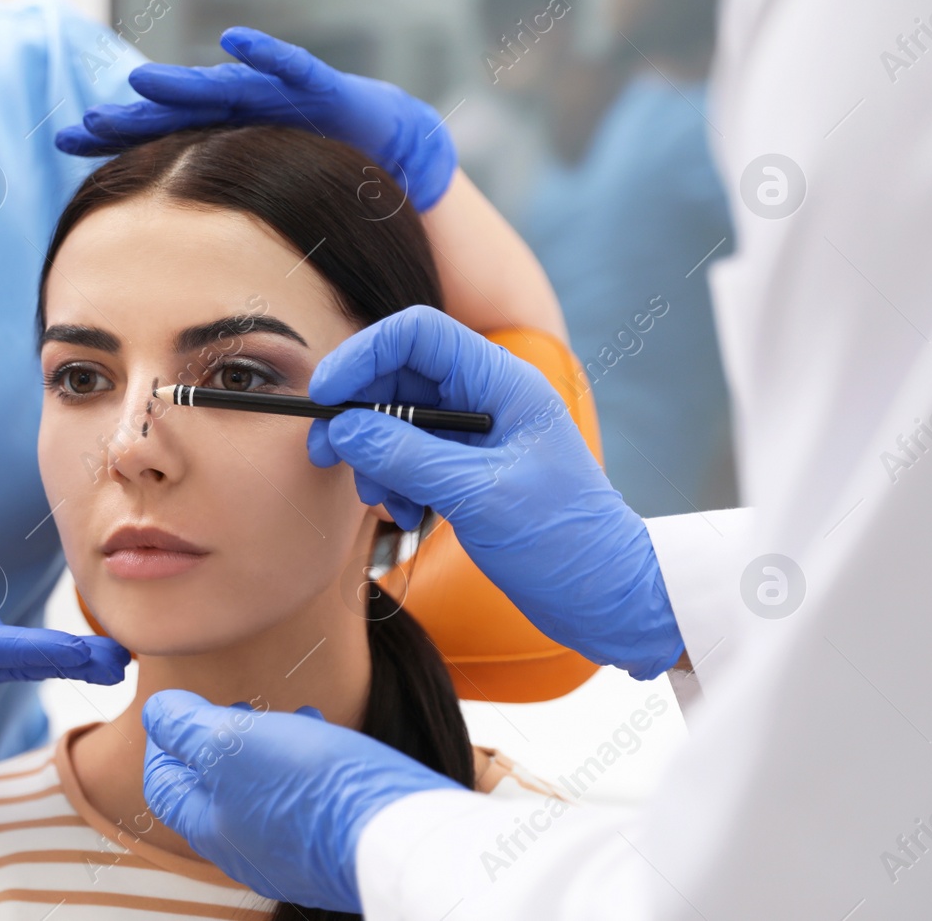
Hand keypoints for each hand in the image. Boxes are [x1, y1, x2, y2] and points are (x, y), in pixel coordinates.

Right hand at [0, 531, 129, 688]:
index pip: (0, 648)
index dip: (49, 651)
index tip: (92, 654)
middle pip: (18, 662)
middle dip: (72, 664)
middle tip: (126, 664)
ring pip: (14, 660)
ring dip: (63, 661)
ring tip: (112, 661)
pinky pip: (2, 650)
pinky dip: (38, 651)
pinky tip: (67, 650)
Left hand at [55, 27, 457, 209]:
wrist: (392, 157)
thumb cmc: (321, 185)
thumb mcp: (262, 213)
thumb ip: (221, 234)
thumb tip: (176, 278)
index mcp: (220, 142)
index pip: (154, 135)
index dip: (111, 136)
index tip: (63, 140)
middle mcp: (240, 112)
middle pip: (173, 109)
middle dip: (131, 114)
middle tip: (86, 121)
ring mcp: (277, 96)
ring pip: (221, 88)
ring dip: (182, 84)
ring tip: (141, 82)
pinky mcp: (321, 87)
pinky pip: (290, 68)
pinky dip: (264, 53)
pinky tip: (235, 40)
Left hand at [141, 689, 459, 913]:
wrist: (396, 835)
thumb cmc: (309, 787)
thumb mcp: (231, 742)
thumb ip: (186, 727)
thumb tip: (158, 713)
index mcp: (212, 830)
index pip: (163, 787)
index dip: (162, 742)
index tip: (178, 709)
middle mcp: (246, 851)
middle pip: (212, 790)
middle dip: (216, 740)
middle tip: (234, 705)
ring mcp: (290, 853)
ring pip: (259, 790)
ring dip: (262, 745)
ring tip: (283, 713)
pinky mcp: (330, 843)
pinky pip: (300, 799)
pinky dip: (300, 761)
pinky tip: (320, 732)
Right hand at [306, 306, 683, 678]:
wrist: (605, 596)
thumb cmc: (564, 540)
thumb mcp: (477, 495)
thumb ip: (406, 456)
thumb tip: (343, 430)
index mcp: (501, 383)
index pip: (418, 335)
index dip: (364, 354)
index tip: (326, 394)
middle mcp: (485, 398)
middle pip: (399, 377)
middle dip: (359, 416)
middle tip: (326, 455)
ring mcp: (475, 435)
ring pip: (397, 421)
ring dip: (375, 459)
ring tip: (384, 503)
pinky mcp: (466, 470)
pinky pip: (409, 458)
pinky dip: (394, 484)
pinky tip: (407, 516)